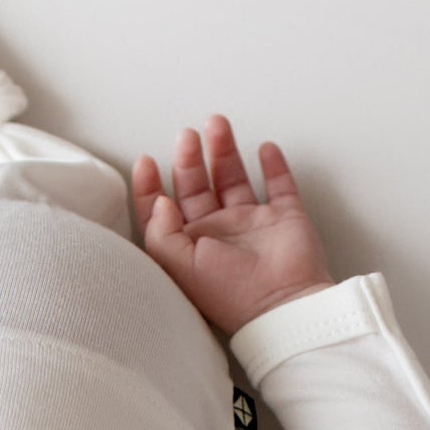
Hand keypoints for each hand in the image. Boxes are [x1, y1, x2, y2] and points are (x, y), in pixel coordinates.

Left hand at [130, 116, 335, 336]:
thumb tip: (159, 202)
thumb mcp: (180, 267)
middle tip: (186, 136)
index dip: (150, 187)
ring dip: (224, 152)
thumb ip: (161, 234)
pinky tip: (264, 149)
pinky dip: (273, 165)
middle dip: (188, 159)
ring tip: (216, 125)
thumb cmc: (232, 295)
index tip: (145, 162)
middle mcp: (218, 235)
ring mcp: (252, 225)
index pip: (164, 212)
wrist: (284, 304)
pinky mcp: (284, 218)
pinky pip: (278, 185)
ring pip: (233, 179)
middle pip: (196, 188)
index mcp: (190, 248)